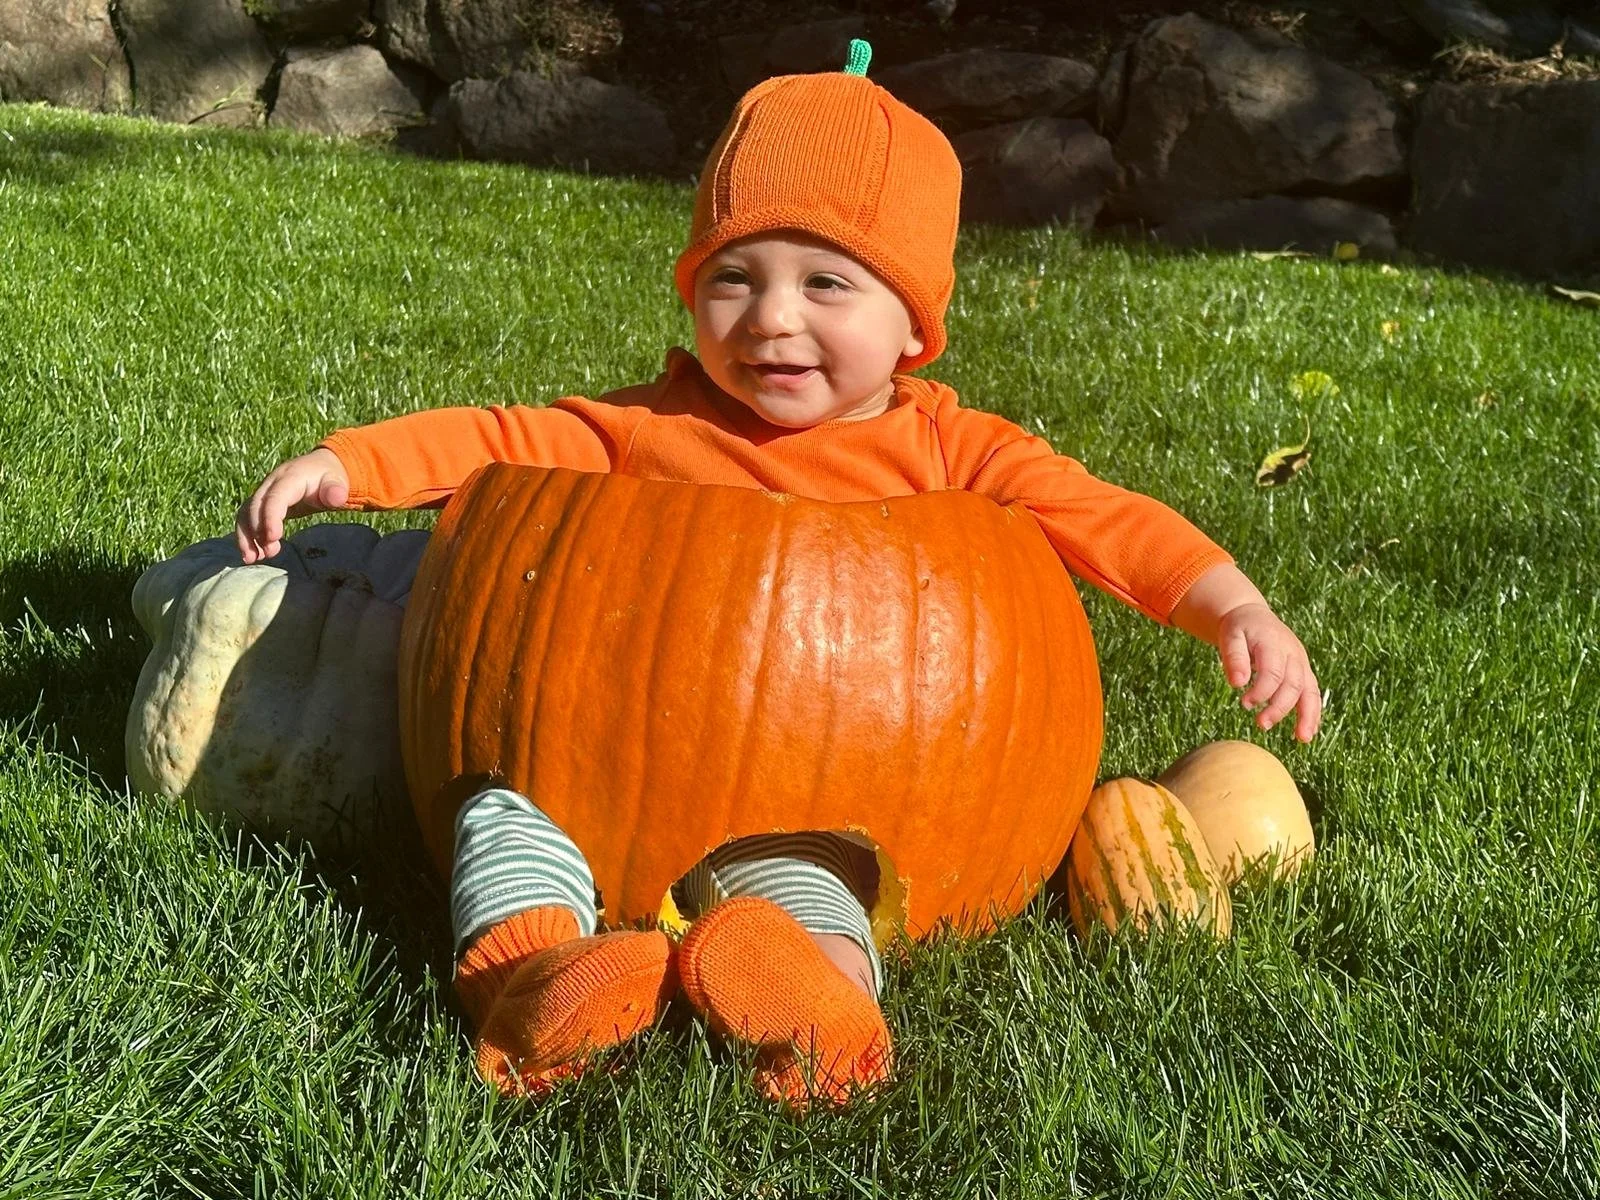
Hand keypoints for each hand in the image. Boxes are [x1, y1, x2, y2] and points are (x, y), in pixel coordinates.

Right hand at [235, 447, 349, 562]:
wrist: (319, 468)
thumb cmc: (329, 478)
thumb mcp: (338, 481)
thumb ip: (336, 490)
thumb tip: (336, 498)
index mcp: (290, 477)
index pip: (275, 497)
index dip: (270, 517)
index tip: (273, 537)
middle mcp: (271, 484)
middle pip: (255, 506)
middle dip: (257, 530)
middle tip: (270, 552)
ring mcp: (263, 493)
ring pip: (245, 513)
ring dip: (246, 536)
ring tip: (254, 558)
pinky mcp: (261, 503)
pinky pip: (246, 518)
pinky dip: (246, 536)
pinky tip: (255, 554)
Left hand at [1216, 603, 1321, 742]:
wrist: (1253, 617)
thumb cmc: (1239, 629)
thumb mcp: (1230, 636)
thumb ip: (1233, 658)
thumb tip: (1237, 683)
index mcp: (1274, 643)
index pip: (1273, 672)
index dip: (1261, 691)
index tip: (1244, 703)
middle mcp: (1293, 654)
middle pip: (1293, 685)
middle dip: (1279, 707)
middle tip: (1260, 724)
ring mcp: (1301, 663)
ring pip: (1309, 691)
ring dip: (1306, 715)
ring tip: (1300, 738)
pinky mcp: (1303, 672)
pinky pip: (1312, 694)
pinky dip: (1312, 714)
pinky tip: (1306, 733)